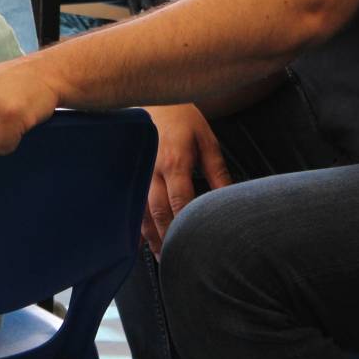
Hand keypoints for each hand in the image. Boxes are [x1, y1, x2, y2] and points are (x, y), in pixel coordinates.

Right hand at [141, 104, 232, 256]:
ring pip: (141, 212)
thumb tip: (229, 200)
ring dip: (151, 237)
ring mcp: (137, 173)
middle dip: (168, 239)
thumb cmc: (183, 118)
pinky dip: (135, 224)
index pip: (180, 202)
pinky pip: (130, 204)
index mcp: (174, 162)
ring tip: (162, 257)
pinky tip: (139, 241)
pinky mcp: (129, 173)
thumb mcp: (207, 141)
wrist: (152, 97)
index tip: (197, 244)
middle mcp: (151, 170)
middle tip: (179, 261)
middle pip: (159, 213)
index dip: (187, 225)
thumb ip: (217, 172)